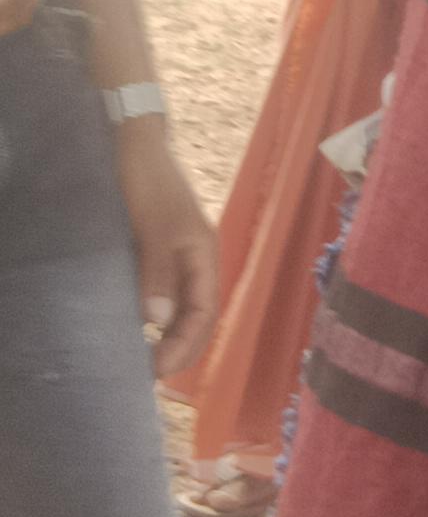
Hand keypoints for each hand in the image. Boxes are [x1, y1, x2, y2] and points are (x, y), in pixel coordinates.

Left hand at [116, 122, 217, 383]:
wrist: (134, 141)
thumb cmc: (145, 181)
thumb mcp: (151, 226)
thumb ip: (156, 272)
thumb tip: (158, 322)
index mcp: (204, 253)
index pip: (204, 314)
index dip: (185, 346)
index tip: (158, 370)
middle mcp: (197, 258)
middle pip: (199, 315)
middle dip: (181, 348)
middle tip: (151, 374)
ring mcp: (180, 254)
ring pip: (184, 306)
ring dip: (171, 335)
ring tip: (147, 359)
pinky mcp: (161, 249)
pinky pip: (167, 292)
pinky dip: (158, 316)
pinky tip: (141, 326)